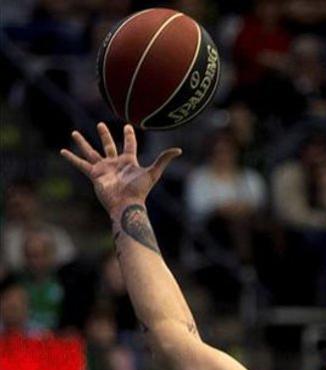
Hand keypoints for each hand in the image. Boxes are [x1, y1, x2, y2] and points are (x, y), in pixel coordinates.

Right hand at [60, 123, 180, 221]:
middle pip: (109, 145)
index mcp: (129, 162)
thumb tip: (179, 150)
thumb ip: (163, 160)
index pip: (129, 145)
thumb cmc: (140, 190)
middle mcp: (115, 164)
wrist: (126, 204)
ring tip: (74, 133)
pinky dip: (71, 158)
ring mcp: (104, 168)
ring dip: (83, 143)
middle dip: (105, 135)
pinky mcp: (94, 175)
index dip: (129, 136)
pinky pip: (80, 164)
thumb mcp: (153, 172)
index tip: (128, 126)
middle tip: (100, 124)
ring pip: (91, 152)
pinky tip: (62, 151)